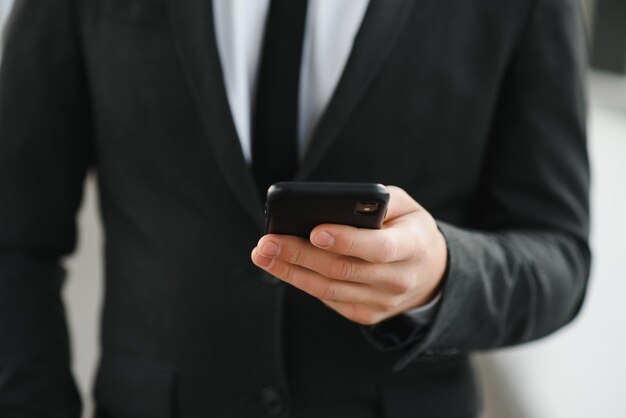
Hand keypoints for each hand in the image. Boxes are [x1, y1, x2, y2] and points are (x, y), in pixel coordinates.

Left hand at [251, 186, 447, 324]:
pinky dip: (301, 282)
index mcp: (412, 247)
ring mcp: (382, 302)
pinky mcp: (366, 314)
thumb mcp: (405, 206)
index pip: (378, 247)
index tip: (315, 231)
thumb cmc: (409, 229)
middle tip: (267, 241)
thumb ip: (376, 201)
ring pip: (329, 290)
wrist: (430, 273)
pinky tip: (281, 266)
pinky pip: (328, 299)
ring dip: (290, 272)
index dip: (346, 240)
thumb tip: (332, 205)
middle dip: (299, 255)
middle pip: (342, 270)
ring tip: (262, 254)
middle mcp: (398, 279)